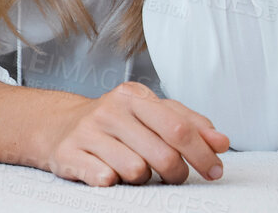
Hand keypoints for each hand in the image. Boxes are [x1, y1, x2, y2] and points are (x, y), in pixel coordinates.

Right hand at [41, 82, 229, 185]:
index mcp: (133, 96)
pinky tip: (108, 172)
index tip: (214, 170)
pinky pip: (104, 178)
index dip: (203, 154)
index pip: (180, 128)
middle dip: (176, 172)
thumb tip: (220, 142)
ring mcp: (86, 132)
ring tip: (133, 168)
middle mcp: (108, 111)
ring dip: (142, 178)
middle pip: (163, 155)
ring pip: (136, 170)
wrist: (57, 125)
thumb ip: (189, 124)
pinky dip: (112, 181)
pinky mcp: (68, 154)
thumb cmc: (115, 123)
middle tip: (173, 175)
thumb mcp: (151, 114)